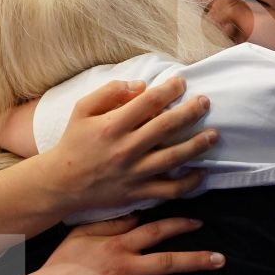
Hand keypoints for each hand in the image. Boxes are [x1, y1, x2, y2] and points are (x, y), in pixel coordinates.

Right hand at [32, 216, 223, 274]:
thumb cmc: (62, 263)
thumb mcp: (83, 234)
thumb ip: (111, 224)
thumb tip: (137, 213)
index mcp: (118, 244)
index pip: (156, 231)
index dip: (180, 226)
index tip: (201, 225)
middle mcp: (125, 266)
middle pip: (169, 261)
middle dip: (198, 260)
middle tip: (222, 260)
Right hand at [41, 79, 218, 217]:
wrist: (61, 183)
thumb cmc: (73, 142)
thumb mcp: (82, 109)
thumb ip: (109, 92)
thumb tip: (140, 86)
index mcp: (112, 125)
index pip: (148, 102)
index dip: (169, 90)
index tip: (182, 82)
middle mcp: (126, 148)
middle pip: (166, 127)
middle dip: (191, 112)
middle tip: (205, 102)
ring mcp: (134, 172)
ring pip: (174, 158)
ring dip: (197, 145)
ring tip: (213, 135)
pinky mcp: (138, 192)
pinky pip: (170, 189)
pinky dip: (189, 182)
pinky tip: (201, 172)